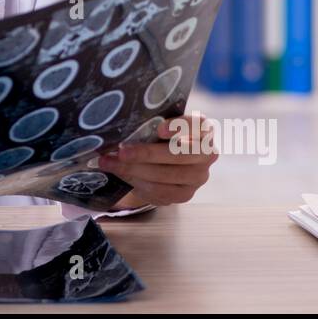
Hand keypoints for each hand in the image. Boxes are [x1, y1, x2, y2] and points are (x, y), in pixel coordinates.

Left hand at [94, 111, 218, 208]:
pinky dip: (137, 183)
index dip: (179, 127)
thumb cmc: (160, 136)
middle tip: (121, 151)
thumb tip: (121, 127)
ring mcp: (199, 177)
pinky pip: (160, 191)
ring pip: (166, 175)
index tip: (159, 129)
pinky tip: (121, 175)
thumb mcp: (159, 125)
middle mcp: (207, 154)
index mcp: (204, 130)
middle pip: (177, 154)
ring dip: (134, 170)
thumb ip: (150, 124)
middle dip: (146, 153)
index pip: (197, 126)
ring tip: (110, 163)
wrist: (166, 162)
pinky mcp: (186, 194)